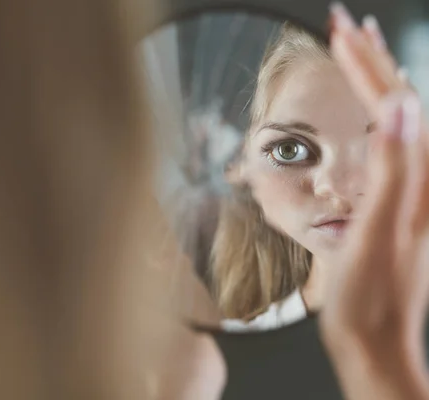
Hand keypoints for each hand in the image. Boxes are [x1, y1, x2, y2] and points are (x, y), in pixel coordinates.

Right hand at [320, 3, 428, 397]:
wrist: (374, 340)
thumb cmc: (372, 295)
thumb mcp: (379, 234)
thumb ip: (394, 171)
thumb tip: (402, 107)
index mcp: (421, 180)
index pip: (396, 105)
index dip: (367, 66)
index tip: (341, 32)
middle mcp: (424, 180)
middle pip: (402, 105)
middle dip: (372, 61)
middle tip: (347, 24)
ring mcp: (412, 191)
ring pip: (398, 120)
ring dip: (377, 81)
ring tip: (362, 50)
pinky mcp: (398, 203)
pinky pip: (392, 144)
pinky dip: (378, 115)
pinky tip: (375, 111)